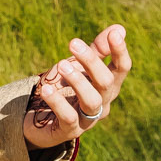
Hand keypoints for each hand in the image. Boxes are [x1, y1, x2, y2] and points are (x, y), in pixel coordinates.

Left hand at [23, 24, 130, 148]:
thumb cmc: (66, 89)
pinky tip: (47, 89)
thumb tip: (119, 29)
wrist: (39, 119)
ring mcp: (88, 119)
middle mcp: (103, 103)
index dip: (120, 52)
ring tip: (61, 64)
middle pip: (106, 82)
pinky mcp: (69, 131)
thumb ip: (98, 50)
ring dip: (78, 81)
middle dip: (91, 61)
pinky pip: (68, 117)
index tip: (114, 34)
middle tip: (72, 42)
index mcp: (108, 86)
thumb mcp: (80, 66)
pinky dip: (58, 103)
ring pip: (92, 101)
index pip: (121, 69)